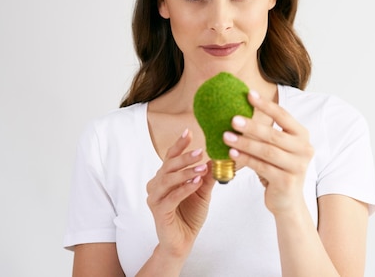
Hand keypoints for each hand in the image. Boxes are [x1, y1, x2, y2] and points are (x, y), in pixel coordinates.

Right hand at [145, 129, 215, 260]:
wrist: (182, 242)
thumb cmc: (189, 215)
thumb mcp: (202, 192)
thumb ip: (207, 176)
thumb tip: (218, 157)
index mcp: (165, 177)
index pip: (170, 156)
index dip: (179, 144)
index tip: (189, 132)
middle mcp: (156, 185)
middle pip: (168, 166)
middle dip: (185, 157)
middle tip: (200, 151)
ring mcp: (155, 198)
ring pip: (168, 180)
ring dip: (186, 173)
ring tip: (202, 168)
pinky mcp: (159, 212)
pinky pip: (171, 197)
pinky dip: (184, 189)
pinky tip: (196, 183)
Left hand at [223, 90, 313, 214]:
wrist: (288, 202)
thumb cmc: (279, 170)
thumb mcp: (277, 149)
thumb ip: (267, 133)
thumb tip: (241, 112)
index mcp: (302, 136)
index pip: (283, 116)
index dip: (266, 105)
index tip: (249, 94)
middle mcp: (304, 149)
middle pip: (274, 134)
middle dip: (252, 126)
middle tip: (232, 119)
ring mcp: (297, 166)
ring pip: (267, 151)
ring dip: (245, 143)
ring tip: (226, 137)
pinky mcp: (287, 181)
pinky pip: (262, 167)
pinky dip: (246, 159)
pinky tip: (232, 153)